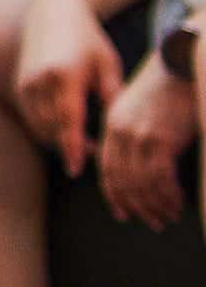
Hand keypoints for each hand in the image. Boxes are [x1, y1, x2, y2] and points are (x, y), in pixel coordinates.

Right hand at [20, 0, 125, 175]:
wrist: (53, 12)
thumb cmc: (88, 38)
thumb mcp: (108, 65)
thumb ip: (112, 97)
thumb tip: (116, 130)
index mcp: (64, 75)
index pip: (68, 121)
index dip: (73, 148)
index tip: (78, 169)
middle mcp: (39, 80)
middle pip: (51, 128)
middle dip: (70, 146)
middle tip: (96, 154)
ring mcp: (25, 82)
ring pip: (38, 125)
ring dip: (57, 138)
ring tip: (82, 142)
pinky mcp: (19, 83)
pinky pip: (31, 116)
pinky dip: (46, 127)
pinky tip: (65, 126)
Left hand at [108, 55, 196, 227]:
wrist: (180, 64)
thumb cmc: (166, 88)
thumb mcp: (139, 109)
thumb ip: (132, 133)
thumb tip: (139, 166)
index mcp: (111, 124)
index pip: (106, 168)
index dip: (114, 195)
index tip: (124, 213)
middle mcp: (119, 132)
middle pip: (121, 180)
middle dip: (136, 206)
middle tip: (153, 222)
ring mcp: (138, 136)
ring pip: (140, 183)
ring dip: (154, 205)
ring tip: (168, 216)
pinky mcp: (160, 139)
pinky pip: (159, 178)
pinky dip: (167, 195)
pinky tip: (177, 203)